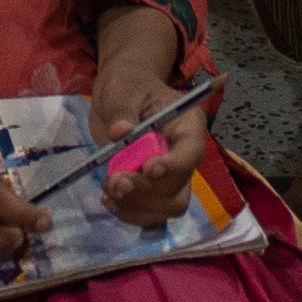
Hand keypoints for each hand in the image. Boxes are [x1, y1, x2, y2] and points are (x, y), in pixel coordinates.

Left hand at [85, 63, 199, 232]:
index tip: (149, 168)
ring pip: (166, 206)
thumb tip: (120, 131)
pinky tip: (108, 198)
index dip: (175, 165)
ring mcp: (170, 177)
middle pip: (178, 186)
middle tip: (115, 182)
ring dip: (135, 205)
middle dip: (146, 190)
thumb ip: (122, 110)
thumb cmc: (127, 87)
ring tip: (109, 187)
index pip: (192, 152)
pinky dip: (127, 212)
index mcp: (187, 126)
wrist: (120, 98)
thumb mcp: (122, 90)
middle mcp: (184, 156)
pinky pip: (148, 214)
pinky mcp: (152, 191)